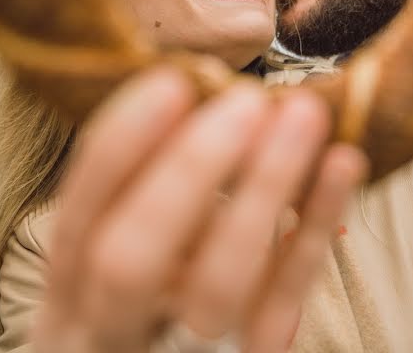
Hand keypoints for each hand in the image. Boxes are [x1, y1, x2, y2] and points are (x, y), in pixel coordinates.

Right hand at [31, 69, 366, 351]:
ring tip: (303, 117)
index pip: (79, 215)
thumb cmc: (158, 299)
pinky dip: (315, 229)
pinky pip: (285, 302)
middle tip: (247, 102)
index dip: (120, 148)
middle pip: (128, 259)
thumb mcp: (130, 250)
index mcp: (70, 292)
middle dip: (188, 171)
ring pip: (216, 286)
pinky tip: (342, 164)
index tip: (172, 84)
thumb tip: (197, 91)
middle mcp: (108, 328)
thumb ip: (150, 189)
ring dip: (263, 190)